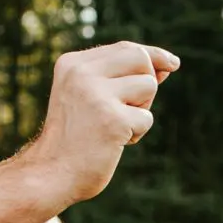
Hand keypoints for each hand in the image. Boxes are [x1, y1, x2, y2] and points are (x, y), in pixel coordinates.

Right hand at [20, 41, 179, 203]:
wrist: (51, 173)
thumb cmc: (74, 138)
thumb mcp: (88, 97)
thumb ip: (121, 77)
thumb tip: (168, 64)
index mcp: (72, 64)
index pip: (125, 48)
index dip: (152, 56)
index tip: (172, 63)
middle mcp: (82, 73)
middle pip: (141, 59)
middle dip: (147, 83)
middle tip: (130, 109)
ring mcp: (96, 95)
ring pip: (148, 86)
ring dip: (140, 111)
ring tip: (115, 127)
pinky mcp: (112, 120)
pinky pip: (146, 118)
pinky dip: (136, 134)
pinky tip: (113, 143)